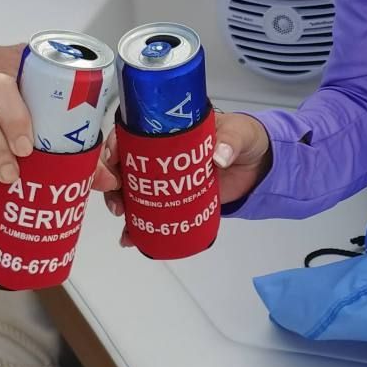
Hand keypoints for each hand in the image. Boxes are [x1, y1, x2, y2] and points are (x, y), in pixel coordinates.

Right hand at [93, 110, 272, 247]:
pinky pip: (146, 213)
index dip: (114, 145)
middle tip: (114, 193)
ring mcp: (162, 178)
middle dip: (108, 177)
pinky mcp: (172, 201)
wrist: (258, 167)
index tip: (114, 162)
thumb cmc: (244, 139)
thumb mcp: (239, 134)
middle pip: (120, 161)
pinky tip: (130, 238)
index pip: (130, 132)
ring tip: (122, 217)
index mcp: (168, 128)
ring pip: (127, 188)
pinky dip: (135, 226)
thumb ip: (231, 141)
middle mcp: (157, 152)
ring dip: (118, 202)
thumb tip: (218, 155)